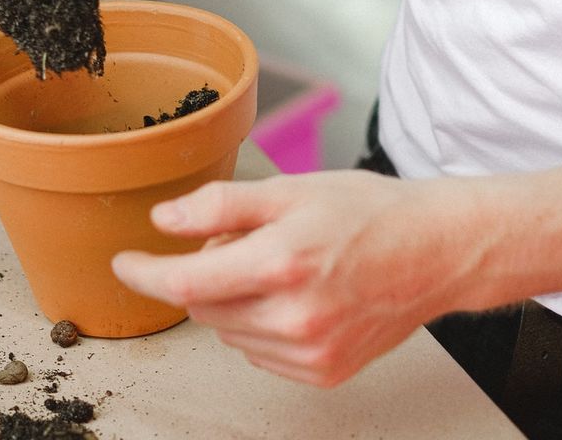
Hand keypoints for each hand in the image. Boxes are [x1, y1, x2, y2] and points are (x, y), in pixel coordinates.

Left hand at [111, 171, 488, 386]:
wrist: (436, 252)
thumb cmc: (367, 213)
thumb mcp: (288, 190)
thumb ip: (218, 206)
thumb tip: (163, 222)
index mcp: (280, 264)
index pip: (183, 283)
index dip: (143, 273)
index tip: (125, 264)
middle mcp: (293, 318)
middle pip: (203, 306)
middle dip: (202, 274)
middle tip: (241, 242)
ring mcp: (310, 352)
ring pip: (227, 331)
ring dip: (230, 300)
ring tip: (277, 268)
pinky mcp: (322, 372)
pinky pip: (258, 351)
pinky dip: (257, 325)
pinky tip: (292, 298)